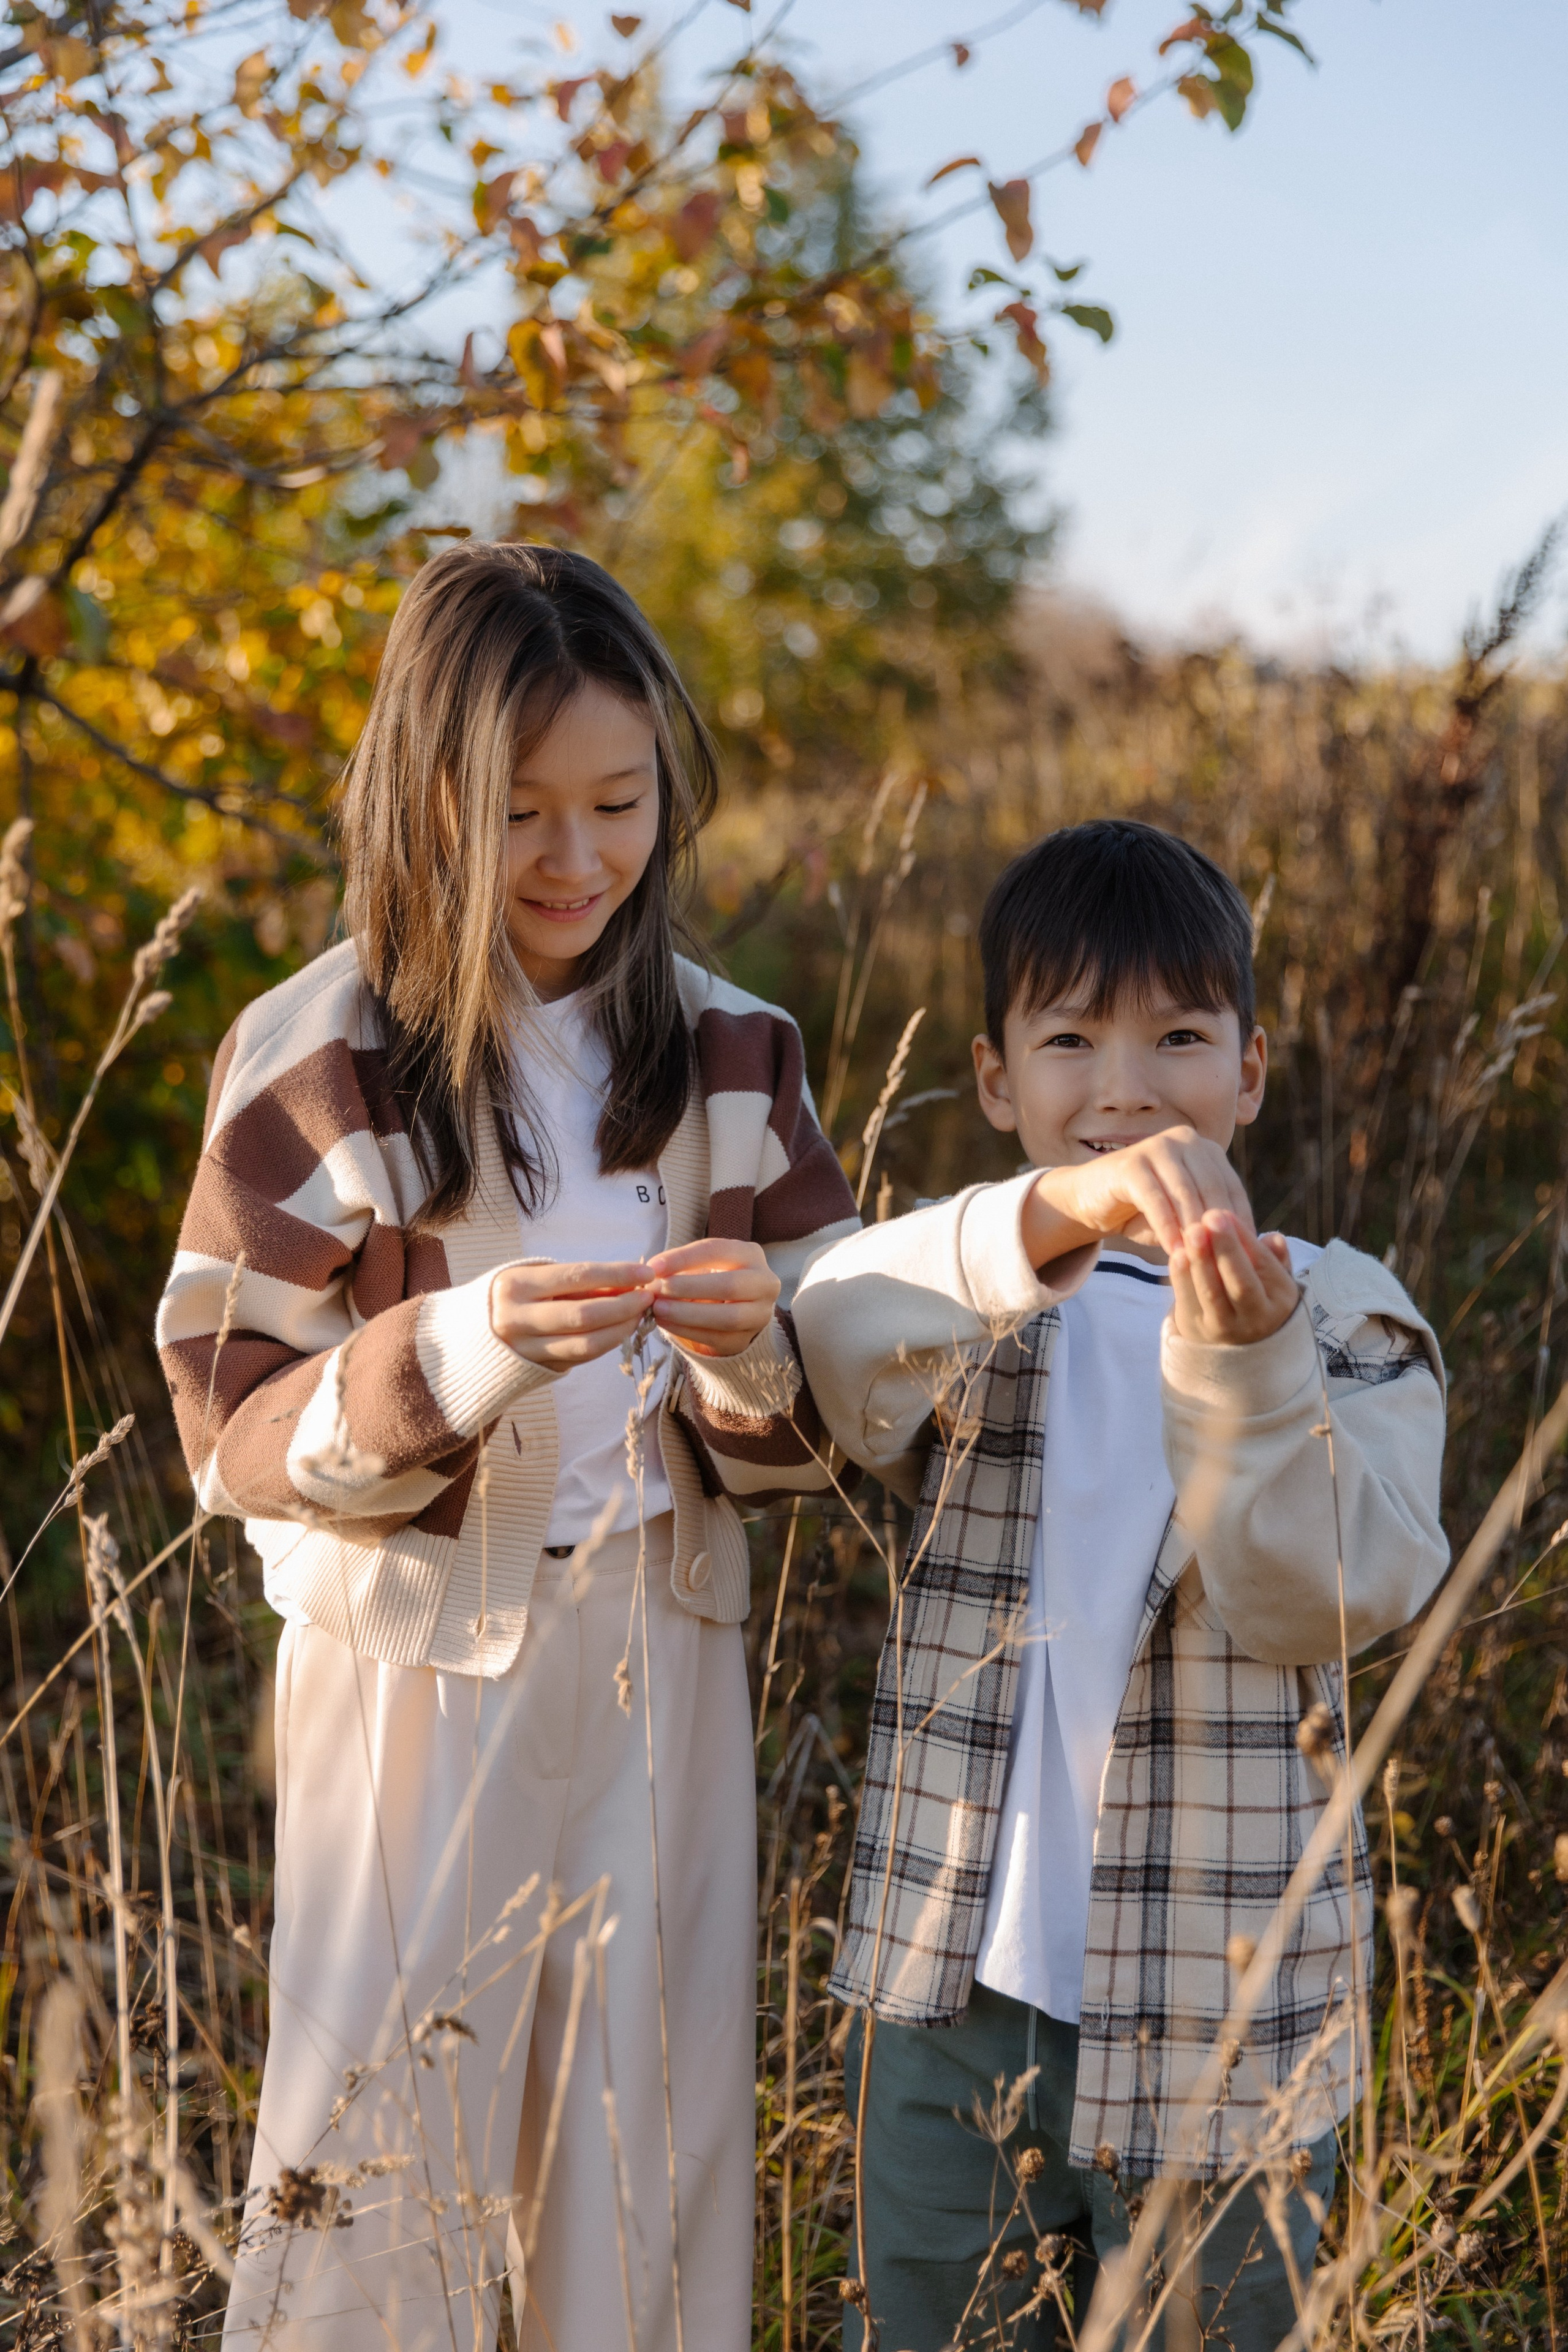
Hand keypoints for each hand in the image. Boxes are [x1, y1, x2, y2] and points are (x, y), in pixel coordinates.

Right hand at [490, 1260, 654, 1369]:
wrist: (471, 1336)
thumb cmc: (514, 1296)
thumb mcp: (537, 1278)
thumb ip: (579, 1282)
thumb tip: (629, 1281)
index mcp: (517, 1284)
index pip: (577, 1276)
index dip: (616, 1274)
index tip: (646, 1272)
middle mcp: (517, 1317)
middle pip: (584, 1314)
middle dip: (624, 1305)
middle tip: (648, 1297)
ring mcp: (526, 1348)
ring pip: (586, 1343)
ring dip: (621, 1329)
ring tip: (640, 1315)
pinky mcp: (537, 1367)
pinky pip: (581, 1357)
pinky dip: (607, 1343)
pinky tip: (622, 1330)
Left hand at [646, 1238, 781, 1359]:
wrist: (735, 1308)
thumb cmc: (713, 1278)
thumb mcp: (703, 1264)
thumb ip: (681, 1266)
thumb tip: (652, 1272)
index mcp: (751, 1254)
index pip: (717, 1251)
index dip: (683, 1258)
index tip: (654, 1266)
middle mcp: (764, 1283)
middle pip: (729, 1285)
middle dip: (688, 1288)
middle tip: (656, 1290)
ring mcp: (760, 1315)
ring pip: (727, 1317)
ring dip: (687, 1313)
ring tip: (658, 1309)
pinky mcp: (746, 1340)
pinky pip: (717, 1338)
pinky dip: (687, 1331)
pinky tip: (665, 1323)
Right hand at [1022, 1127, 1255, 1265]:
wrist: (1091, 1200)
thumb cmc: (1144, 1213)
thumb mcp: (1184, 1217)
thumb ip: (1211, 1225)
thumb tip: (1253, 1249)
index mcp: (1206, 1150)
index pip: (1232, 1189)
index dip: (1241, 1224)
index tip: (1249, 1257)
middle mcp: (1186, 1140)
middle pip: (1212, 1188)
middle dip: (1219, 1228)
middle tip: (1227, 1263)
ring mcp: (1157, 1146)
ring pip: (1185, 1192)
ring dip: (1194, 1229)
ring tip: (1202, 1260)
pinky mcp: (1132, 1162)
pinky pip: (1155, 1197)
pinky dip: (1166, 1225)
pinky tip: (1173, 1250)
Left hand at [1170, 1212, 1299, 1344]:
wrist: (1236, 1346)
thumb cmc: (1254, 1298)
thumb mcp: (1272, 1280)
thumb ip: (1274, 1258)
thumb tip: (1274, 1238)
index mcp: (1278, 1301)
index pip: (1263, 1266)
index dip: (1244, 1239)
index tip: (1226, 1213)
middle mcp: (1254, 1318)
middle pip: (1240, 1283)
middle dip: (1225, 1248)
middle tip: (1211, 1216)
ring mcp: (1223, 1328)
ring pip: (1212, 1293)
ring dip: (1201, 1259)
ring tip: (1193, 1230)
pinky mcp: (1195, 1331)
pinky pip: (1187, 1301)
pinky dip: (1181, 1277)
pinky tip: (1177, 1254)